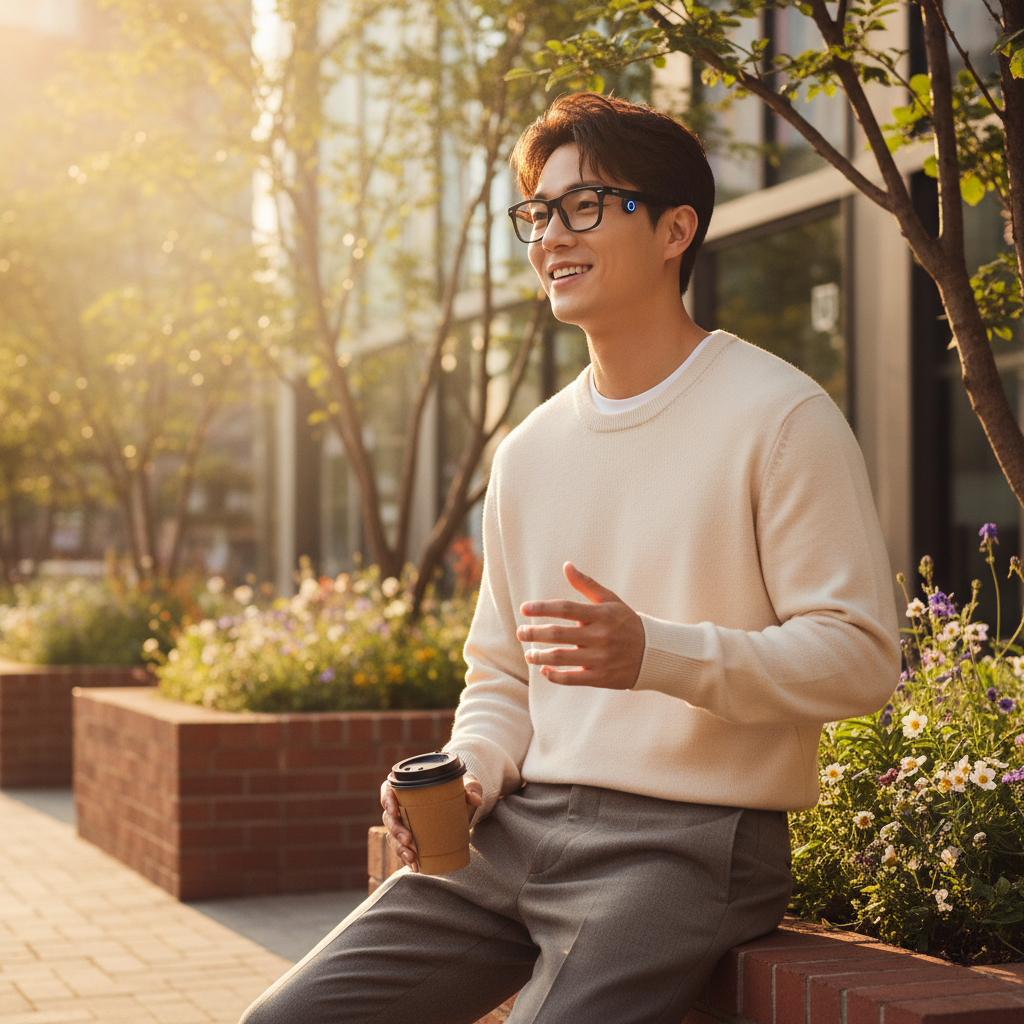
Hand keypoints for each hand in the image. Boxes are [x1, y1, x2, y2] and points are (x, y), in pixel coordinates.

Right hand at [380, 773, 481, 872]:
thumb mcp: (468, 785)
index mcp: (410, 787)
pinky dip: (407, 858)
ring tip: (412, 857)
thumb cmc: (461, 790)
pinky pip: (402, 849)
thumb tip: (476, 799)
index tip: (392, 809)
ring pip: (393, 836)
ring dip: (399, 848)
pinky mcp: (411, 838)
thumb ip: (472, 788)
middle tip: (408, 839)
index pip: (389, 789)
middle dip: (395, 830)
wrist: (465, 807)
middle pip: (389, 817)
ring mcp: (405, 823)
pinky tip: (415, 866)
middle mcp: (403, 805)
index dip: (386, 798)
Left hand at [516, 561, 644, 689]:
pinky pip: (572, 678)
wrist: (654, 653)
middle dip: (534, 633)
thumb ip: (586, 585)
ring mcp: (600, 658)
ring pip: (561, 658)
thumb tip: (567, 565)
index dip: (542, 608)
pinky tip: (544, 670)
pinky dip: (554, 675)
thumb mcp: (610, 600)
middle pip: (558, 634)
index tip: (524, 609)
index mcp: (600, 614)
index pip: (564, 609)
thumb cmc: (626, 622)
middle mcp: (600, 636)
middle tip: (520, 632)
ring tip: (528, 654)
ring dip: (540, 656)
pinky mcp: (601, 677)